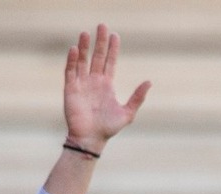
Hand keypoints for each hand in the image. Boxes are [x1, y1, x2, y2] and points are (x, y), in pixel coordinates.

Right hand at [64, 24, 149, 151]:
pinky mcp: (70, 89)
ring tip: (86, 33)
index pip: (110, 61)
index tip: (114, 35)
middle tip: (101, 26)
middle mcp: (94, 81)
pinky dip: (72, 60)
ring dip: (84, 47)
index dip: (113, 48)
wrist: (90, 140)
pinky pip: (70, 71)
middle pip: (97, 56)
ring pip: (82, 60)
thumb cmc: (108, 129)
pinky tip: (74, 49)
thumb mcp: (127, 113)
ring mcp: (82, 84)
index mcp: (107, 85)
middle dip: (99, 42)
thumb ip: (137, 97)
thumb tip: (150, 81)